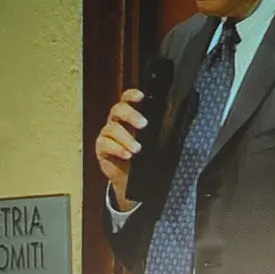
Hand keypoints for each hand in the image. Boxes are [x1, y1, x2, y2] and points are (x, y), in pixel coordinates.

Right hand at [95, 88, 147, 204]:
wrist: (131, 178)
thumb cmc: (144, 156)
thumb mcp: (152, 141)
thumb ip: (158, 130)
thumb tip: (173, 121)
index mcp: (129, 117)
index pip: (126, 99)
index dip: (132, 95)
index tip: (141, 96)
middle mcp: (116, 122)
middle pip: (118, 109)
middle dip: (131, 115)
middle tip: (144, 124)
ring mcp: (107, 134)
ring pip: (112, 128)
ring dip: (126, 138)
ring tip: (137, 149)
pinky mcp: (101, 148)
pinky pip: (105, 144)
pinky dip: (117, 149)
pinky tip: (127, 155)